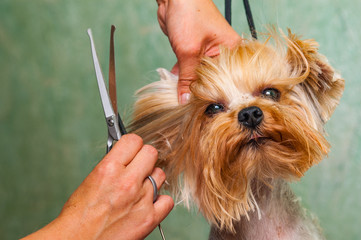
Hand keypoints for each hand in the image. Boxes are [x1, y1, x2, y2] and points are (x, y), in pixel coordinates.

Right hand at [22, 134, 173, 239]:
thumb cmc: (80, 215)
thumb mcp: (92, 180)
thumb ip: (113, 166)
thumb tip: (127, 157)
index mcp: (109, 169)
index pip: (134, 140)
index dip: (133, 144)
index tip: (131, 150)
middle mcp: (127, 182)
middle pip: (151, 153)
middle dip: (144, 158)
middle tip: (137, 167)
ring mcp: (141, 199)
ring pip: (160, 175)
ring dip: (152, 179)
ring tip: (140, 188)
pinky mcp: (149, 218)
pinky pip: (167, 200)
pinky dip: (160, 201)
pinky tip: (148, 203)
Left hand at [156, 0, 241, 103]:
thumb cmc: (189, 13)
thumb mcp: (188, 50)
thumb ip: (187, 78)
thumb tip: (185, 100)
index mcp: (232, 51)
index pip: (224, 81)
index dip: (212, 95)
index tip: (200, 109)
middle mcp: (223, 53)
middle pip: (212, 80)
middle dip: (198, 90)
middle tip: (186, 105)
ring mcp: (209, 53)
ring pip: (199, 76)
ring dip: (187, 83)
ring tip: (178, 96)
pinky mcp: (195, 52)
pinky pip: (190, 69)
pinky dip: (182, 75)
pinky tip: (174, 83)